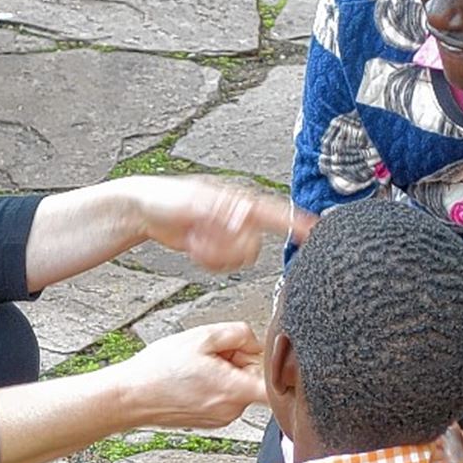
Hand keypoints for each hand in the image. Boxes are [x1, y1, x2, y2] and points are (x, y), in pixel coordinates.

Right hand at [111, 322, 265, 428]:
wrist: (131, 396)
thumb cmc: (159, 371)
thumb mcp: (202, 336)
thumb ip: (238, 333)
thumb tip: (254, 339)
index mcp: (235, 390)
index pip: (278, 388)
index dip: (278, 368)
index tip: (270, 356)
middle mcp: (232, 410)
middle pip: (255, 381)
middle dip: (241, 361)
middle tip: (215, 352)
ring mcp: (221, 418)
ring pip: (238, 388)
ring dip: (227, 372)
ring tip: (199, 365)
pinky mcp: (210, 421)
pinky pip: (224, 397)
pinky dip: (215, 385)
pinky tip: (193, 377)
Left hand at [125, 176, 316, 271]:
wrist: (144, 209)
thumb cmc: (165, 197)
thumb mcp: (191, 201)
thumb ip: (219, 210)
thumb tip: (245, 218)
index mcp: (238, 201)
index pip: (277, 212)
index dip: (299, 223)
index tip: (318, 231)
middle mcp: (238, 217)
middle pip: (252, 248)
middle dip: (226, 250)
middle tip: (202, 238)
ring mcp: (227, 233)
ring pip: (239, 260)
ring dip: (215, 256)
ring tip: (194, 240)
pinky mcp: (217, 247)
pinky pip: (225, 265)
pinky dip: (207, 261)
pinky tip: (193, 246)